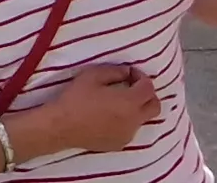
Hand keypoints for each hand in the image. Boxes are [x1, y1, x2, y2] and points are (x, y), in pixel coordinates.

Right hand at [16, 65, 156, 156]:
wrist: (61, 126)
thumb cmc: (75, 98)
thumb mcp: (93, 75)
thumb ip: (115, 71)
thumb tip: (127, 73)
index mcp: (129, 102)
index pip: (148, 87)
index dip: (141, 76)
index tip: (129, 73)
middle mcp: (133, 121)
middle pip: (155, 107)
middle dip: (148, 94)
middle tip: (133, 88)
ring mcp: (127, 135)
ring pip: (142, 119)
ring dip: (136, 108)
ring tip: (118, 102)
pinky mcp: (118, 144)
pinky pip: (129, 130)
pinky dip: (126, 121)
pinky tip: (109, 117)